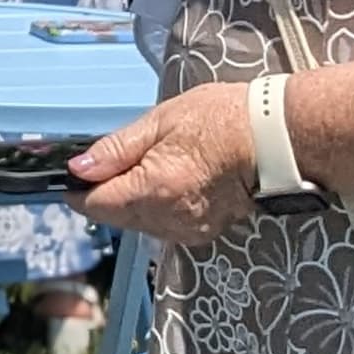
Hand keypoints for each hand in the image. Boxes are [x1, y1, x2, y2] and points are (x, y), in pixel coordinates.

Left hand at [67, 81, 259, 248]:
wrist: (277, 140)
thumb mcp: (160, 121)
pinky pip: (162, 224)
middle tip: (123, 157)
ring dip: (132, 199)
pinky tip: (171, 179)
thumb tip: (78, 168)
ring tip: (155, 163)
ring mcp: (187, 229)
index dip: (78, 188)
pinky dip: (157, 206)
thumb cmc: (222, 121)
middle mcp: (168, 220)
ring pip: (137, 222)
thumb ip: (115, 149)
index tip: (76, 171)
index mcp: (153, 191)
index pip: (93, 205)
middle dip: (106, 191)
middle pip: (114, 216)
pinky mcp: (202, 232)